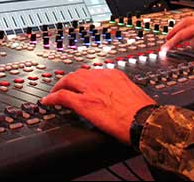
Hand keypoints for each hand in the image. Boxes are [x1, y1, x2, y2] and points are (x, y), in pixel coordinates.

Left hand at [41, 68, 155, 144]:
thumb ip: (121, 90)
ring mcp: (92, 89)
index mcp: (115, 74)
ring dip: (59, 87)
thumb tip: (118, 97)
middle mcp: (102, 78)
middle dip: (68, 80)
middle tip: (63, 86)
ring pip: (68, 81)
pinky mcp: (84, 103)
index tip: (80, 83)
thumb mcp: (132, 93)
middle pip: (78, 74)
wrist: (146, 121)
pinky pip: (63, 97)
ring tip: (54, 93)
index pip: (93, 72)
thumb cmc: (144, 112)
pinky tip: (48, 102)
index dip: (83, 78)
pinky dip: (53, 98)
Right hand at [162, 16, 193, 55]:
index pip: (182, 34)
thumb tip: (190, 43)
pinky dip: (189, 29)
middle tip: (167, 38)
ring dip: (181, 28)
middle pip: (183, 23)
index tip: (165, 48)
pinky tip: (192, 35)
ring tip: (176, 35)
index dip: (172, 42)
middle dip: (174, 30)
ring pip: (190, 22)